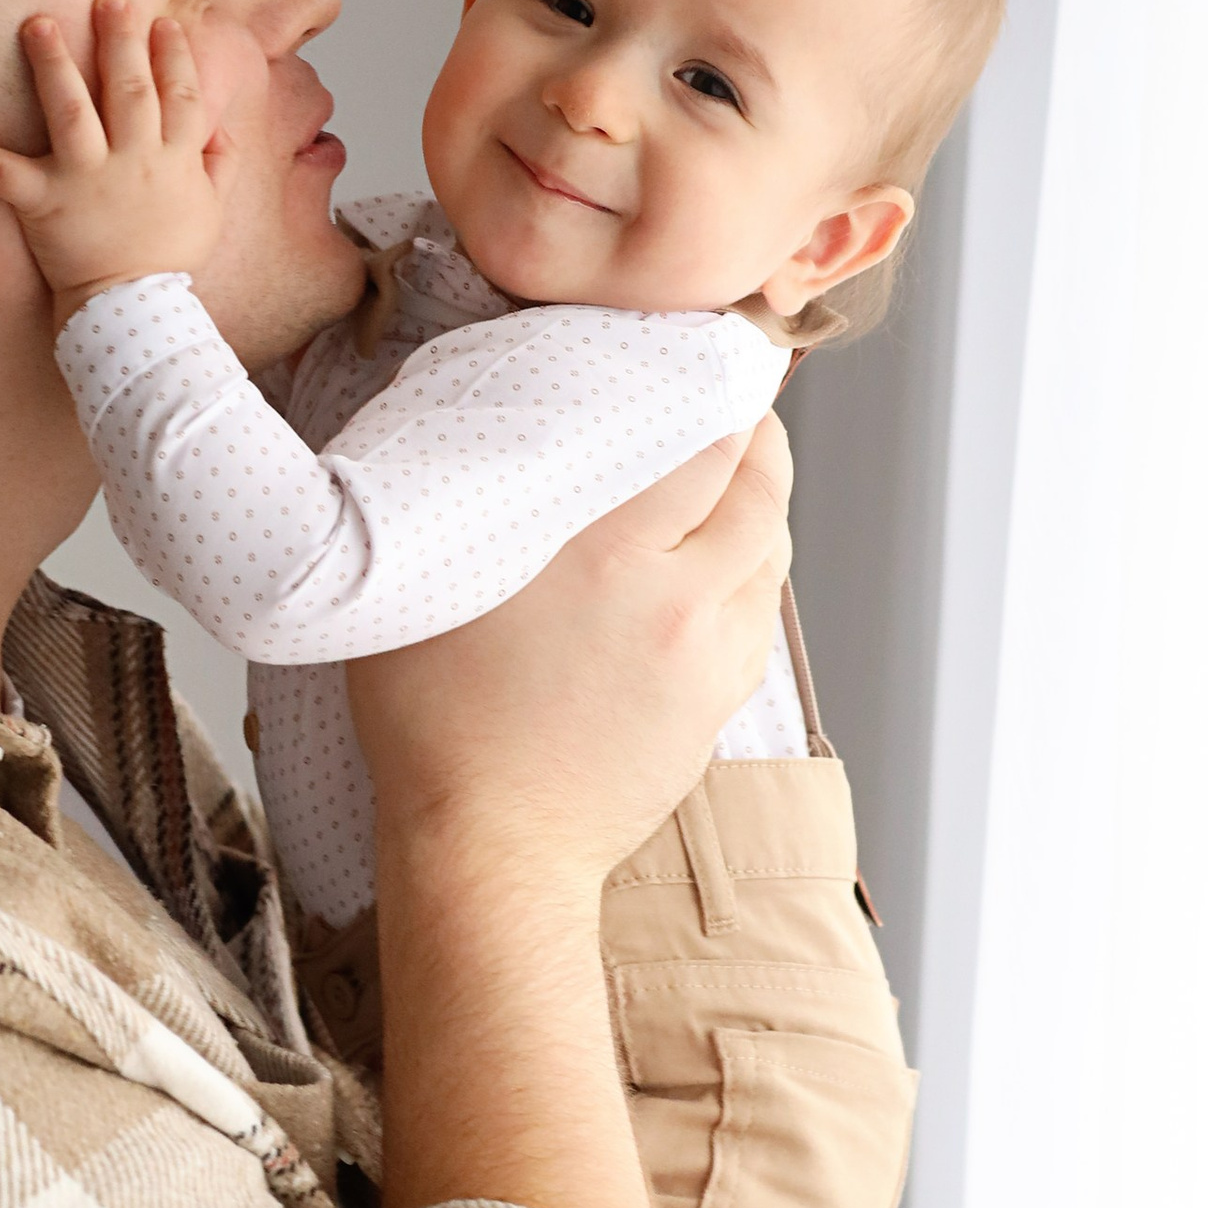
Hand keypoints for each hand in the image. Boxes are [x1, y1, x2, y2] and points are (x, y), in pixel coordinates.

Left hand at [0, 0, 231, 321]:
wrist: (134, 311)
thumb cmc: (169, 259)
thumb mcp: (210, 211)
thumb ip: (219, 165)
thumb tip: (223, 129)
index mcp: (175, 159)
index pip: (180, 94)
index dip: (173, 56)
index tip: (161, 23)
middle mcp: (134, 160)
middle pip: (130, 88)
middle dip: (120, 39)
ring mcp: (87, 179)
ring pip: (71, 110)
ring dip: (54, 64)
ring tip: (38, 24)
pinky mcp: (44, 202)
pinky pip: (0, 171)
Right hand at [347, 415, 793, 900]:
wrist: (492, 847)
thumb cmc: (434, 719)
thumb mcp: (440, 583)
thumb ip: (486, 498)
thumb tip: (501, 425)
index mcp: (604, 556)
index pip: (701, 444)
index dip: (715, 393)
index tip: (708, 360)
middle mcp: (676, 598)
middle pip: (758, 489)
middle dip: (757, 439)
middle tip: (737, 403)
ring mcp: (709, 658)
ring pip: (772, 551)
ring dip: (763, 503)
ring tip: (737, 473)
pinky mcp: (719, 703)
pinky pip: (763, 613)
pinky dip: (756, 570)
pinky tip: (727, 559)